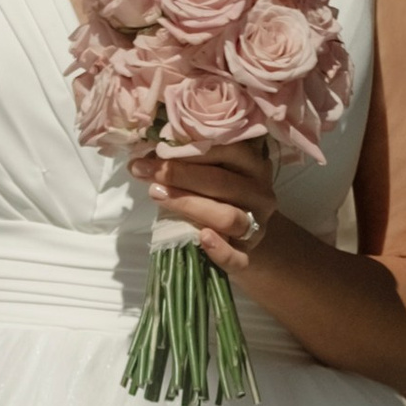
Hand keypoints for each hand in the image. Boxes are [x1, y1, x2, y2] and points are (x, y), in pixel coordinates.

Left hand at [134, 138, 280, 274]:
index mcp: (252, 166)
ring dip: (189, 205)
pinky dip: (220, 249)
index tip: (157, 148)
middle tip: (145, 170)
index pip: (227, 150)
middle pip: (221, 182)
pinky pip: (236, 257)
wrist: (244, 235)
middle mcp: (259, 193)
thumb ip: (191, 163)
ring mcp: (256, 226)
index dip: (190, 149)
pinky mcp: (248, 256)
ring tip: (156, 194)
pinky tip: (203, 238)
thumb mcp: (214, 173)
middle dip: (179, 174)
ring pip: (227, 217)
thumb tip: (148, 155)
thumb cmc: (221, 196)